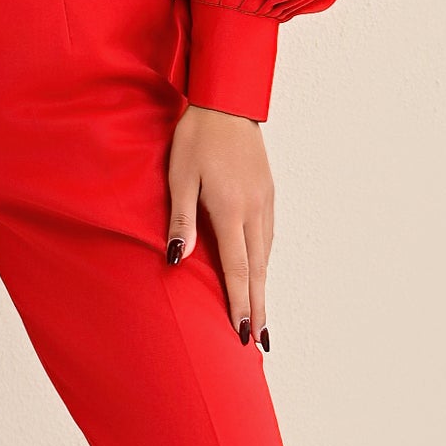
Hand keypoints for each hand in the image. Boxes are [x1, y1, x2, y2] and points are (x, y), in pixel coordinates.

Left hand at [165, 104, 272, 348]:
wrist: (227, 103)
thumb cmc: (196, 137)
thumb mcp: (179, 175)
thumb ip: (180, 218)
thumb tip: (177, 258)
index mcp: (231, 209)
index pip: (237, 269)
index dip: (239, 304)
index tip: (243, 334)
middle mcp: (255, 210)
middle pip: (257, 270)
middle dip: (257, 308)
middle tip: (259, 342)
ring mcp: (266, 202)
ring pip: (265, 256)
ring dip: (262, 288)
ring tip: (260, 317)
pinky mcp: (268, 194)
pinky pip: (267, 238)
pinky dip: (264, 263)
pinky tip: (258, 273)